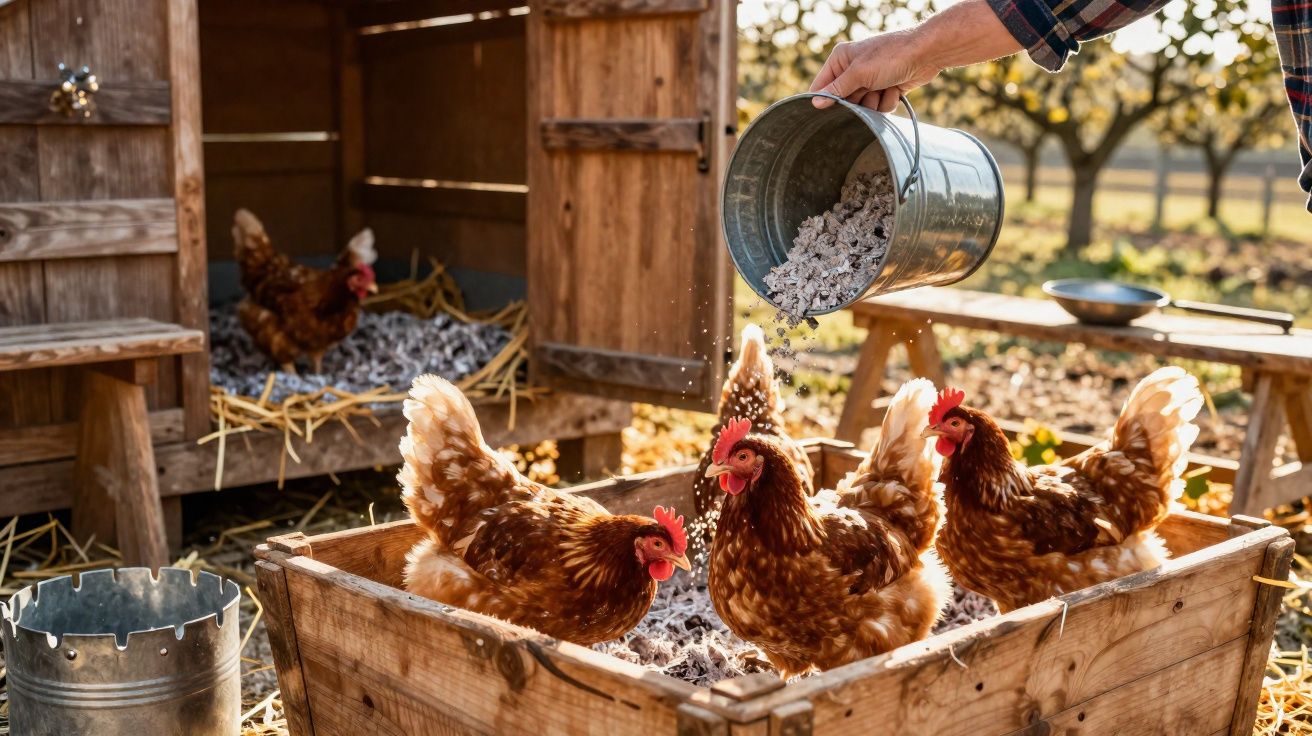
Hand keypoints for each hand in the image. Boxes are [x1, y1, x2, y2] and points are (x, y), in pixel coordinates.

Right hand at [809, 32, 938, 111]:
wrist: (926, 54)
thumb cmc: (892, 56)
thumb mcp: (859, 73)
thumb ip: (836, 89)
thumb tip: (815, 103)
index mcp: (841, 59)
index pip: (821, 85)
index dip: (825, 100)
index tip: (831, 110)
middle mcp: (853, 69)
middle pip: (844, 100)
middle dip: (858, 101)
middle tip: (868, 91)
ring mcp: (869, 80)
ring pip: (863, 106)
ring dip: (875, 102)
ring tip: (885, 87)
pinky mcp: (884, 89)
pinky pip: (878, 107)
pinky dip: (888, 101)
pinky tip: (896, 88)